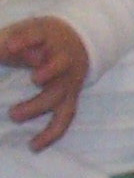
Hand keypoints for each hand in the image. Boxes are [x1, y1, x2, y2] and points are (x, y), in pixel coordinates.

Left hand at [0, 9, 90, 151]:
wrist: (81, 40)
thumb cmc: (42, 38)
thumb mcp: (24, 31)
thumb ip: (5, 43)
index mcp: (48, 37)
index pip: (37, 36)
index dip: (25, 41)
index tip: (11, 45)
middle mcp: (63, 59)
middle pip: (58, 66)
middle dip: (47, 73)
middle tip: (32, 79)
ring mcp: (68, 80)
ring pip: (59, 95)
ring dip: (38, 106)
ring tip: (14, 114)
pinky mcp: (69, 97)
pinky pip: (64, 117)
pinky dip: (51, 133)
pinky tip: (34, 146)